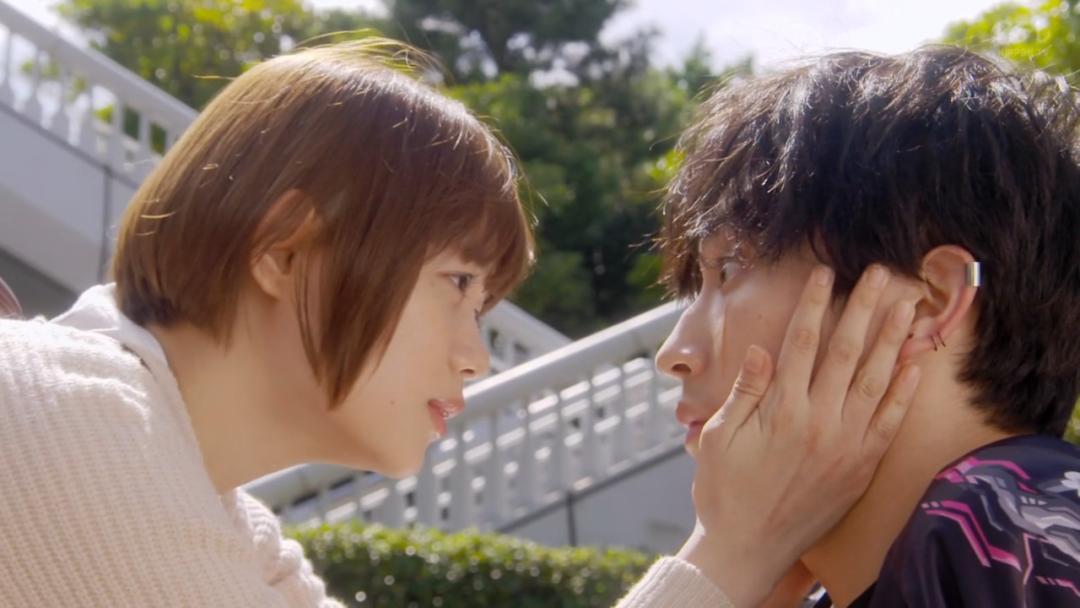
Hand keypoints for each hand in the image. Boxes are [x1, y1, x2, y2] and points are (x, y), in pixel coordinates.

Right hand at [677, 265, 919, 605]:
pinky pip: (888, 423)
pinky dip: (903, 392)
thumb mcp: (721, 437)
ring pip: (874, 380)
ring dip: (892, 340)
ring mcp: (846, 446)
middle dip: (863, 309)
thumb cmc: (725, 491)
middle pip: (846, 353)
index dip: (815, 305)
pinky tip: (914, 364)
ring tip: (907, 307)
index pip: (803, 344)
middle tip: (880, 274)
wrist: (749, 548)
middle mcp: (820, 423)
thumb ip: (746, 391)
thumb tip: (760, 349)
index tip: (825, 274)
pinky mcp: (861, 468)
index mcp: (782, 411)